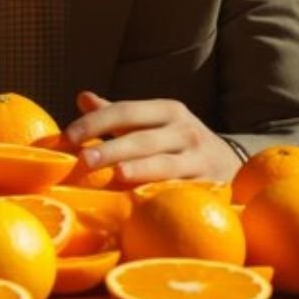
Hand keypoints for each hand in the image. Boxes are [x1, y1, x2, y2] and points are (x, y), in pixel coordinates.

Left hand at [63, 91, 243, 183]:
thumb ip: (119, 115)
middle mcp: (184, 130)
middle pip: (143, 138)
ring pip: (165, 163)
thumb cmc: (178, 143)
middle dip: (112, 147)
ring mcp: (198, 159)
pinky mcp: (207, 185)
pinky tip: (145, 199)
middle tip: (84, 159)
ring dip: (141, 169)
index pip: (126, 111)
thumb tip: (82, 98)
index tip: (68, 136)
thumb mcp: (154, 122)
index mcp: (167, 110)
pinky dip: (164, 193)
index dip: (96, 121)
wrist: (230, 163)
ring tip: (118, 174)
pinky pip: (182, 190)